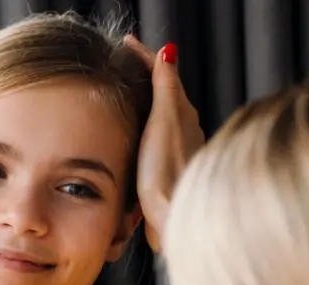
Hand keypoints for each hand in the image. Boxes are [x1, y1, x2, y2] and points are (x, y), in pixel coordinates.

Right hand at [124, 36, 204, 252]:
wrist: (174, 217)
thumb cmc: (167, 171)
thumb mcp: (164, 121)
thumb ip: (165, 87)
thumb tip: (168, 51)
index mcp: (182, 113)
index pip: (163, 74)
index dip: (144, 57)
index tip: (126, 43)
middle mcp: (184, 129)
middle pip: (164, 94)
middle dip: (145, 78)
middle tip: (124, 65)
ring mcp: (176, 151)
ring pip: (160, 118)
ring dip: (144, 104)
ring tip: (125, 97)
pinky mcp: (168, 172)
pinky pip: (154, 141)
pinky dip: (143, 129)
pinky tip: (133, 138)